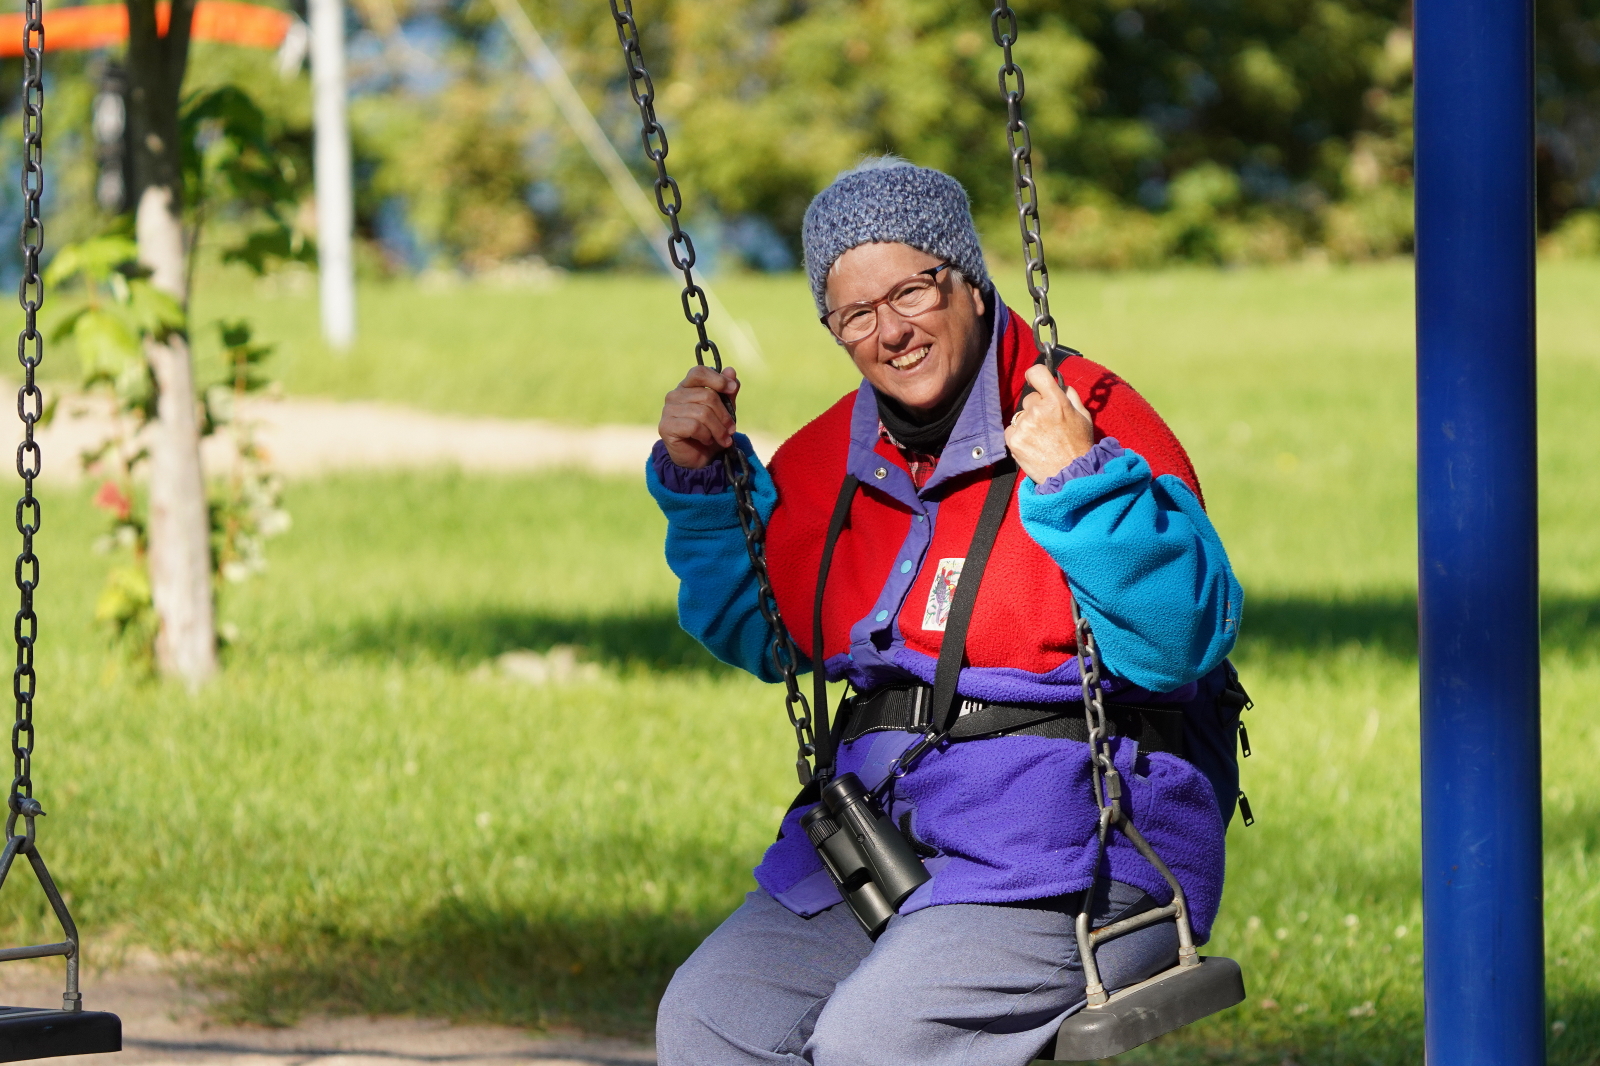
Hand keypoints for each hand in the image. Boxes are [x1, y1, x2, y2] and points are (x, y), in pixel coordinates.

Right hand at [659, 365, 739, 468]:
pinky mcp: (666, 426)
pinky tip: (706, 440)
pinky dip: (706, 435)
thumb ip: (728, 392)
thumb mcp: (724, 411)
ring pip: (702, 413)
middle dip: (724, 415)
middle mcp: (674, 395)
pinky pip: (694, 426)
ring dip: (718, 429)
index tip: (732, 389)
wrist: (699, 459)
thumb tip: (730, 371)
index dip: (717, 379)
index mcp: (687, 387)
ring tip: (723, 439)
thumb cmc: (711, 432)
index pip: (699, 372)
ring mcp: (668, 410)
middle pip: (707, 396)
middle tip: (732, 430)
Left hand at [1004, 364, 1095, 482]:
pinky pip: (1011, 430)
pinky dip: (1019, 436)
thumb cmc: (1080, 446)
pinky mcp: (1014, 441)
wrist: (1071, 475)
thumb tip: (1058, 382)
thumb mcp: (1084, 416)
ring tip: (1042, 439)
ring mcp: (1024, 426)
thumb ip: (1071, 395)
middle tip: (1048, 425)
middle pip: (1029, 399)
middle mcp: (1038, 411)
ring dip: (1027, 423)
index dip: (1035, 375)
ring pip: (1020, 416)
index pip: (1037, 373)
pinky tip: (1032, 445)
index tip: (1035, 380)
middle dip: (1036, 408)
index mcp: (1056, 401)